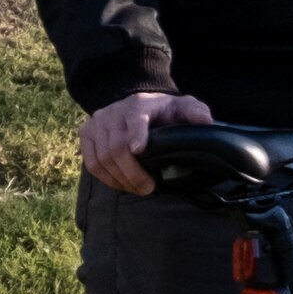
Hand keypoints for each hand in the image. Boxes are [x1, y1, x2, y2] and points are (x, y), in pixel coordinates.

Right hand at [78, 88, 215, 196]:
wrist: (136, 104)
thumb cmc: (163, 112)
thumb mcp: (182, 107)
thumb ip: (195, 112)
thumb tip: (206, 121)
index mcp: (139, 105)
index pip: (134, 119)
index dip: (136, 134)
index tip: (140, 150)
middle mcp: (113, 112)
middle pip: (116, 147)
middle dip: (132, 173)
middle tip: (148, 189)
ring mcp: (97, 122)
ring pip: (102, 158)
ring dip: (120, 179)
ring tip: (137, 188)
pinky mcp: (86, 134)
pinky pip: (91, 162)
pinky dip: (106, 178)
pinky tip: (121, 184)